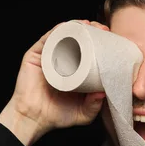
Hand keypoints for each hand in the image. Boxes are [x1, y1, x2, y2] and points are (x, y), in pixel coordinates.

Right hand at [0, 20, 108, 145]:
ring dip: (77, 26)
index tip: (111, 38)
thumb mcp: (84, 113)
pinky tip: (68, 28)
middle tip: (103, 29)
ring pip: (63, 34)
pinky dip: (58, 30)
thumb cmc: (57, 115)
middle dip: (91, 29)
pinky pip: (47, 38)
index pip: (88, 49)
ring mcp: (48, 56)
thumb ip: (94, 105)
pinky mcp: (35, 55)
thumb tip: (103, 92)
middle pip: (77, 38)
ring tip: (89, 25)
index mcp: (74, 69)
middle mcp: (61, 59)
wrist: (33, 120)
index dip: (100, 41)